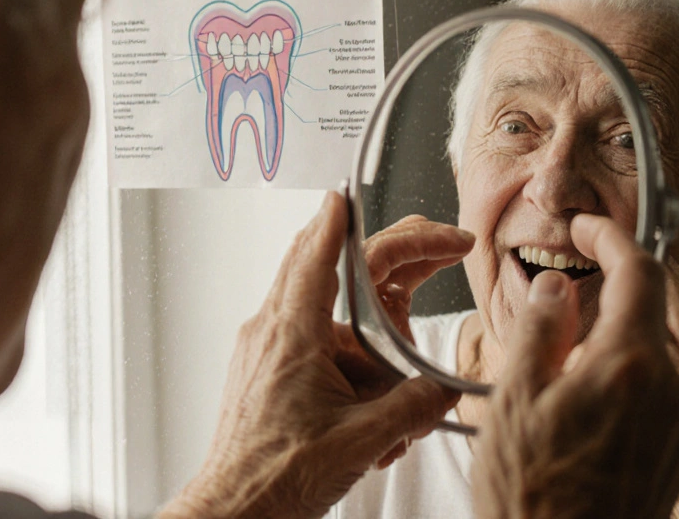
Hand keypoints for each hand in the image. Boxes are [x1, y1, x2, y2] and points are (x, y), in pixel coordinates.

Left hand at [159, 193, 461, 518]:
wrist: (233, 511)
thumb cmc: (276, 477)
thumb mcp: (363, 441)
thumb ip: (414, 407)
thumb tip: (446, 390)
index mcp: (292, 333)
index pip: (318, 256)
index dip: (339, 220)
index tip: (350, 191)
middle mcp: (273, 332)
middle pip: (326, 271)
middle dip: (380, 263)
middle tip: (431, 253)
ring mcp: (267, 351)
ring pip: (328, 319)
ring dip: (371, 349)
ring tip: (392, 409)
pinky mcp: (267, 372)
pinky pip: (317, 351)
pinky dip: (351, 371)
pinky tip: (370, 422)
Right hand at [472, 214, 678, 518]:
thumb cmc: (530, 495)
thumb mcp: (513, 396)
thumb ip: (540, 327)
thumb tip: (555, 287)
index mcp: (628, 364)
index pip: (638, 271)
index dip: (610, 237)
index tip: (586, 227)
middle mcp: (669, 390)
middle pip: (644, 312)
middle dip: (600, 296)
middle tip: (552, 304)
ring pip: (648, 352)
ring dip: (606, 341)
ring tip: (552, 373)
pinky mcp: (678, 450)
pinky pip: (654, 390)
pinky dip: (620, 377)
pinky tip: (576, 407)